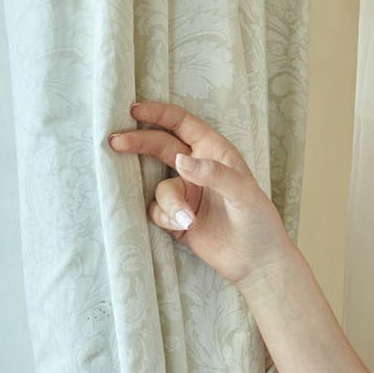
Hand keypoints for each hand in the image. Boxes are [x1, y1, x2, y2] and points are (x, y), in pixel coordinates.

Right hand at [105, 99, 287, 286]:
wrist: (256, 262)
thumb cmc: (258, 221)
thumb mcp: (243, 193)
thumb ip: (213, 173)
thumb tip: (180, 160)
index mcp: (215, 152)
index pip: (182, 124)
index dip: (158, 114)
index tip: (134, 110)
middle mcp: (197, 168)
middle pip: (159, 146)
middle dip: (138, 142)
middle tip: (115, 142)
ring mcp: (185, 192)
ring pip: (159, 188)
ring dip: (169, 203)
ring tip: (189, 219)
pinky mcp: (176, 216)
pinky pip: (157, 210)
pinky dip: (167, 218)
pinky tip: (186, 227)